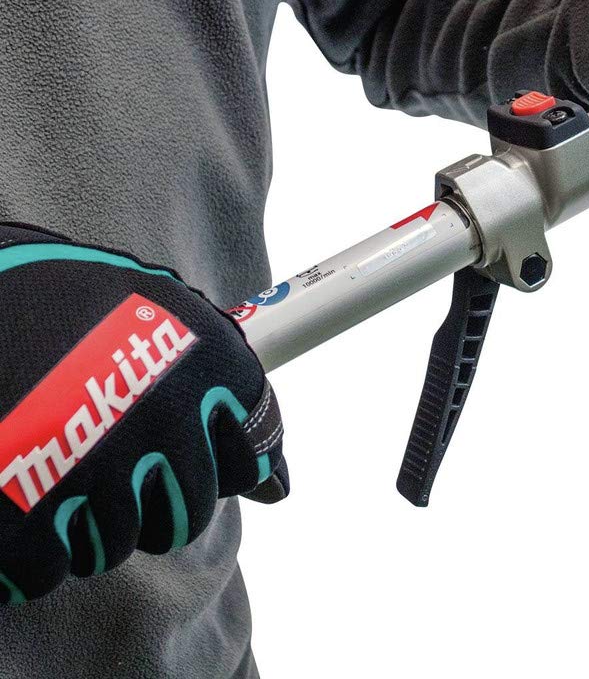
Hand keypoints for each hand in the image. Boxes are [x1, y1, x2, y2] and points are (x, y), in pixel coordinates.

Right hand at [0, 223, 287, 604]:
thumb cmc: (88, 305)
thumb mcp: (176, 321)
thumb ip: (235, 399)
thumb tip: (278, 489)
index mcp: (210, 368)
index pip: (251, 459)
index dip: (222, 465)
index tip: (184, 452)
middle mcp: (163, 419)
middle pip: (187, 515)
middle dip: (155, 497)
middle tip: (113, 458)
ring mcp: (93, 467)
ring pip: (116, 546)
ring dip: (92, 519)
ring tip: (60, 461)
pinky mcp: (21, 514)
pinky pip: (48, 568)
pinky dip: (34, 547)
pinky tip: (21, 492)